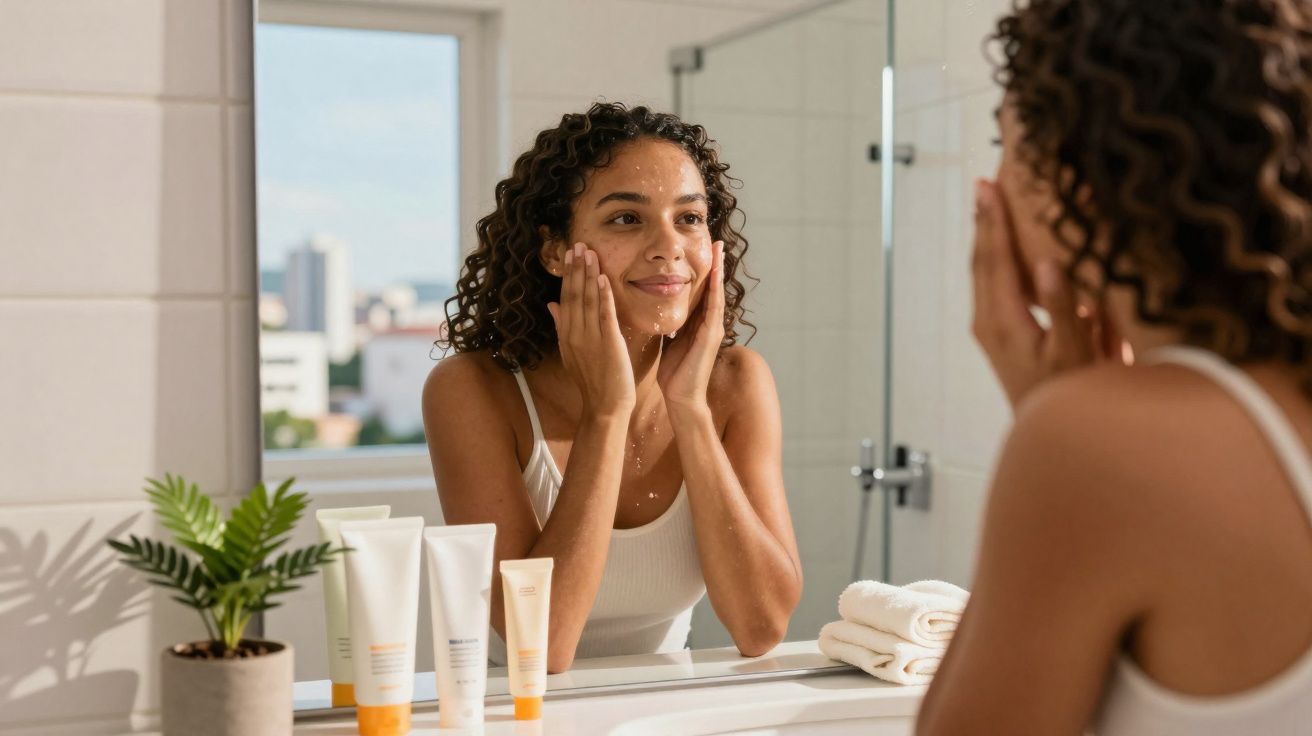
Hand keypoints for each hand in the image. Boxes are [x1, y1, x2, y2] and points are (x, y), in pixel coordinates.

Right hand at [547, 243, 635, 417]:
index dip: (567, 275)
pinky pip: (604, 315)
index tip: (569, 254)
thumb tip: (551, 304)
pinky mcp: (608, 343)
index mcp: (566, 335)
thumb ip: (561, 326)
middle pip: (573, 295)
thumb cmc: (593, 381)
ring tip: (589, 253)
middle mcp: (574, 334)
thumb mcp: (571, 352)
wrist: (604, 406)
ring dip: (588, 275)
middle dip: (576, 269)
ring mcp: (590, 338)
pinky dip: (603, 296)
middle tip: (578, 244)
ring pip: (587, 301)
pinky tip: (603, 278)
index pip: (565, 299)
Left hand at [658, 241, 724, 412]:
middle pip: (712, 286)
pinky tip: (715, 274)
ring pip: (716, 292)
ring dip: (718, 270)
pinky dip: (715, 289)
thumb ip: (670, 325)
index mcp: (697, 323)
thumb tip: (658, 310)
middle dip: (715, 263)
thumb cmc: (674, 373)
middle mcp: (708, 322)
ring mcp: (712, 328)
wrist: (681, 397)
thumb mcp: (670, 341)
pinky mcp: (711, 336)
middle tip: (716, 239)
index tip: (699, 249)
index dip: (702, 270)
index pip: (700, 290)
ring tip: (719, 248)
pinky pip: (713, 307)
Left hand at [971, 180, 1123, 409]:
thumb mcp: (1074, 352)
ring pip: (982, 272)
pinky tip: (1004, 249)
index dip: (993, 220)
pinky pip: (990, 285)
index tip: (989, 186)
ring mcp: (988, 328)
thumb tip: (1047, 263)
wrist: (1049, 433)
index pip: (995, 258)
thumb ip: (1061, 307)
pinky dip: (994, 259)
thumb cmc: (1070, 394)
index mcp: (1003, 319)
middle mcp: (988, 320)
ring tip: (988, 205)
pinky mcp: (996, 334)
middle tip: (984, 183)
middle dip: (984, 220)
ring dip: (986, 237)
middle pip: (981, 260)